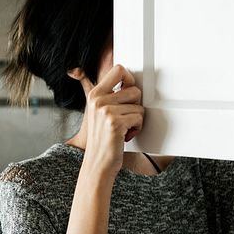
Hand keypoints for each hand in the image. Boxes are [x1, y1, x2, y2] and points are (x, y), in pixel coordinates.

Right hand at [74, 64, 144, 179]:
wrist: (97, 163)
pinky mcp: (115, 123)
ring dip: (136, 119)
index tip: (129, 91)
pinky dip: (136, 128)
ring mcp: (106, 111)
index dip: (130, 79)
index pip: (119, 69)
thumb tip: (127, 82)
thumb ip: (110, 95)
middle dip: (136, 105)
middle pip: (134, 89)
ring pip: (139, 106)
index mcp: (95, 94)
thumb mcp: (99, 112)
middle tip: (126, 117)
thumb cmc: (102, 139)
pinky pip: (139, 118)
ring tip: (124, 128)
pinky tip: (125, 135)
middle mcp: (99, 100)